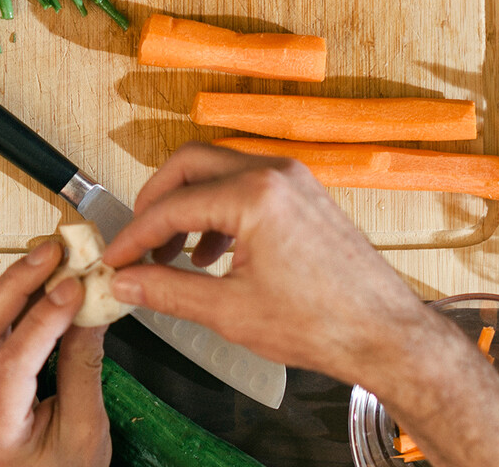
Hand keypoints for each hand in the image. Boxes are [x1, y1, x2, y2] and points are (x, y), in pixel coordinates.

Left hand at [0, 241, 110, 466]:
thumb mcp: (85, 431)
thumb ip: (83, 368)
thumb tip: (90, 309)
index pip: (12, 362)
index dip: (43, 317)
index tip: (74, 285)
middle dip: (17, 283)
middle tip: (54, 252)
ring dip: (14, 288)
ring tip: (50, 260)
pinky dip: (12, 308)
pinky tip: (39, 288)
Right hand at [99, 143, 434, 389]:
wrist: (383, 333)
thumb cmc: (323, 323)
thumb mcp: (230, 311)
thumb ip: (168, 291)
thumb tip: (127, 282)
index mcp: (254, 195)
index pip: (171, 206)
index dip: (134, 235)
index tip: (114, 258)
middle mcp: (274, 174)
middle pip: (190, 165)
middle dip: (155, 202)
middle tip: (136, 241)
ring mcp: (293, 180)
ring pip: (218, 171)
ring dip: (187, 206)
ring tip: (171, 256)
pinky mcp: (303, 194)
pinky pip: (246, 185)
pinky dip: (218, 210)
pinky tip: (211, 255)